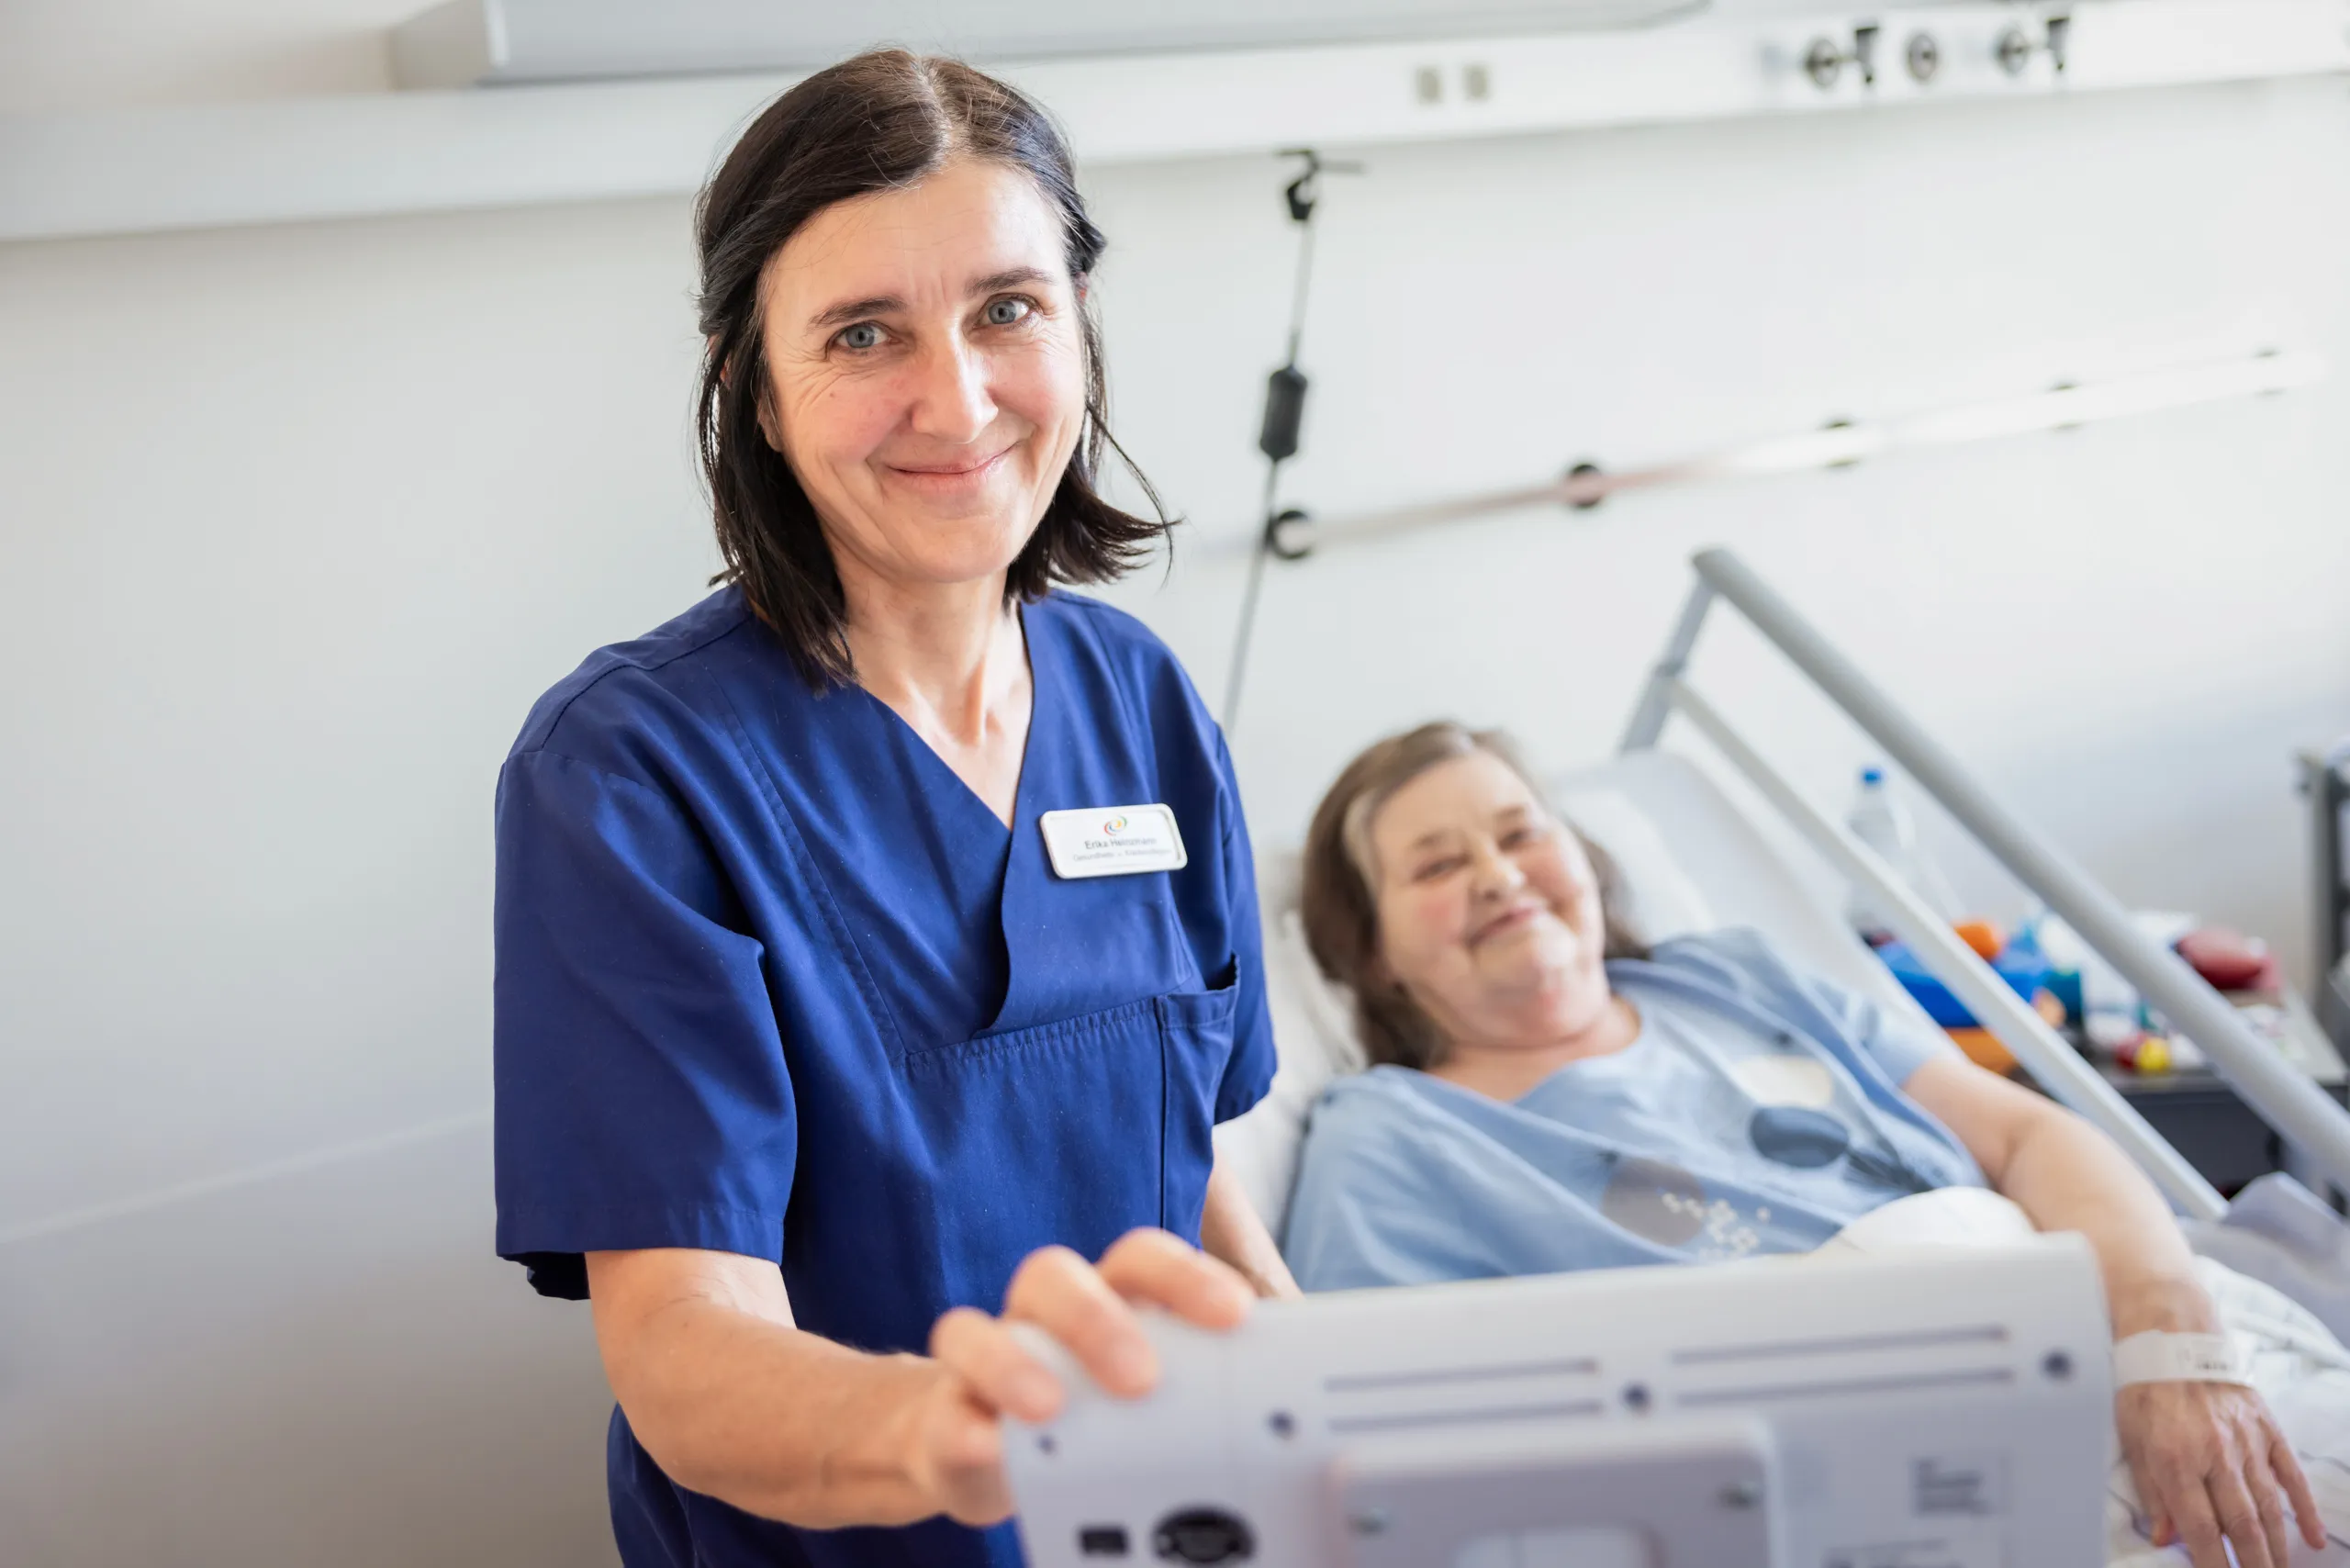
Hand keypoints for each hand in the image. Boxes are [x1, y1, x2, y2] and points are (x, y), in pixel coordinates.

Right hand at [909, 1230, 1255, 1526]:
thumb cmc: (1090, 1415)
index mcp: (1106, 1298)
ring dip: (1016, 1363)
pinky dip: (965, 1427)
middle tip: (1140, 1378)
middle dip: (1100, 1320)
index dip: (1186, 1277)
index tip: (1235, 1315)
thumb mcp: (1149, 1397)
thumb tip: (1285, 1410)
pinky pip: (943, 1407)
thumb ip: (1199, 1389)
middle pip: (1059, 1277)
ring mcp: (987, 1358)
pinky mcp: (943, 1414)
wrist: (985, 1450)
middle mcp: (1042, 1314)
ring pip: (982, 1328)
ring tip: (1049, 1407)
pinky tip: (988, 1445)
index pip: (1143, 1261)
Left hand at [2118, 1379, 2323, 1567]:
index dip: (2213, 1563)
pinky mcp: (2267, 1428)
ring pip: (2269, 1506)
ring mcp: (2247, 1441)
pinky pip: (2292, 1475)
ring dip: (2278, 1546)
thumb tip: (2165, 1537)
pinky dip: (2305, 1508)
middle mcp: (2216, 1454)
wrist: (2172, 1337)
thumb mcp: (2131, 1439)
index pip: (2201, 1527)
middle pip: (2242, 1524)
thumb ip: (2151, 1492)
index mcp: (2176, 1459)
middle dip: (2254, 1564)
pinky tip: (2314, 1536)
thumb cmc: (2144, 1389)